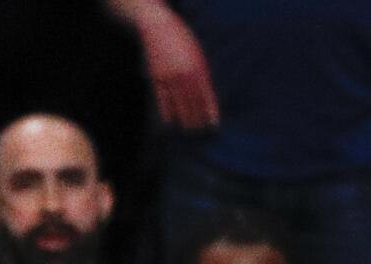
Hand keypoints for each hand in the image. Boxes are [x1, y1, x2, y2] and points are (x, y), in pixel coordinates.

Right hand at [137, 0, 219, 130]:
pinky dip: (166, 113)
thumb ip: (202, 76)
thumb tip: (207, 99)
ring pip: (179, 105)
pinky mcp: (157, 77)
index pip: (207, 98)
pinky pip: (162, 100)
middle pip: (194, 105)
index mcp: (199, 70)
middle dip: (197, 120)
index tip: (213, 126)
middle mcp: (185, 76)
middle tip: (198, 131)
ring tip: (187, 130)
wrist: (158, 26)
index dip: (210, 113)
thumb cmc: (181, 41)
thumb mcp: (198, 56)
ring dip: (184, 120)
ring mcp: (170, 77)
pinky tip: (169, 121)